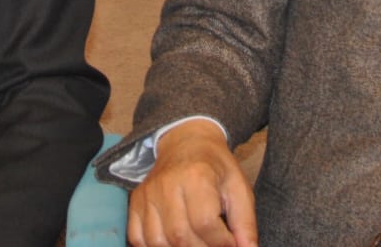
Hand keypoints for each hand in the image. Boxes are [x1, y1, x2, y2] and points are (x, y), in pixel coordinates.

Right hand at [127, 120, 257, 246]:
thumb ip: (245, 223)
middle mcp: (167, 184)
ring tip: (197, 242)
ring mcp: (148, 193)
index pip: (205, 223)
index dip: (221, 242)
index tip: (230, 243)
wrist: (187, 143)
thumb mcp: (239, 188)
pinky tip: (173, 241)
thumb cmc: (216, 167)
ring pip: (158, 241)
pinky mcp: (136, 201)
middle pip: (180, 236)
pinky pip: (138, 237)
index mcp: (197, 176)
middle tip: (214, 244)